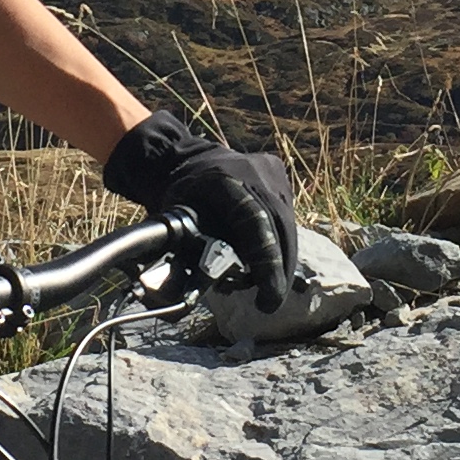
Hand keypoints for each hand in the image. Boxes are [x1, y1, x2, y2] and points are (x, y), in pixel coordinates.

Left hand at [103, 113, 298, 311]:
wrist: (183, 157)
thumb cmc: (176, 196)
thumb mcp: (172, 221)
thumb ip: (181, 255)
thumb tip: (179, 302)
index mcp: (221, 180)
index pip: (254, 221)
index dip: (265, 260)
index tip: (269, 294)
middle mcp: (253, 171)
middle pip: (279, 226)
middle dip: (278, 269)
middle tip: (270, 301)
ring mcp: (269, 170)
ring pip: (287, 223)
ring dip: (281, 258)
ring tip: (270, 287)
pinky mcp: (278, 173)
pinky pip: (285, 213)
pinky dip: (280, 240)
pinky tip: (270, 261)